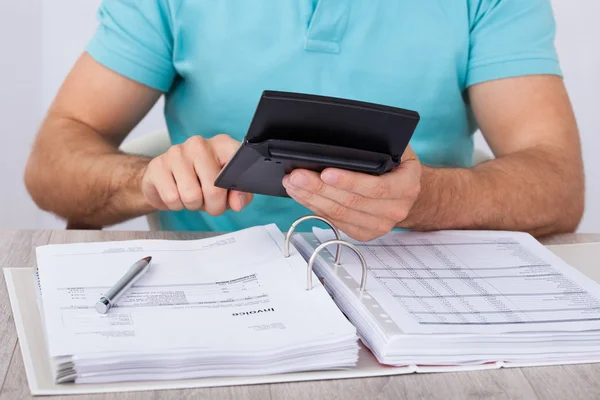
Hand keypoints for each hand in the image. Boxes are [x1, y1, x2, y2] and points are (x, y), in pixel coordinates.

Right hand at [141, 134, 252, 214]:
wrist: (166, 180)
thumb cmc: (201, 182)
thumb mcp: (227, 189)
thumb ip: (240, 194)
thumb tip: (238, 203)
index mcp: (222, 145)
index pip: (237, 164)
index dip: (236, 189)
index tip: (232, 197)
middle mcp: (200, 144)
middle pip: (213, 189)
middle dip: (213, 206)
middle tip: (209, 202)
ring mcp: (177, 152)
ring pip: (191, 196)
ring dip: (193, 205)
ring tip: (192, 196)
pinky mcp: (158, 165)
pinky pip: (172, 198)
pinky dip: (176, 205)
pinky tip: (176, 194)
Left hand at [282, 146, 420, 240]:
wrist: (406, 192)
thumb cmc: (397, 165)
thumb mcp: (396, 149)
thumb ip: (378, 146)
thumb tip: (345, 139)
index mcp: (406, 186)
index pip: (377, 187)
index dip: (349, 181)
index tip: (325, 172)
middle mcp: (395, 209)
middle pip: (352, 202)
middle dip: (319, 188)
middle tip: (297, 175)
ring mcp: (379, 225)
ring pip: (339, 214)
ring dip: (312, 198)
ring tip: (292, 183)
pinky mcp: (364, 234)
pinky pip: (335, 222)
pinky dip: (315, 208)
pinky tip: (302, 195)